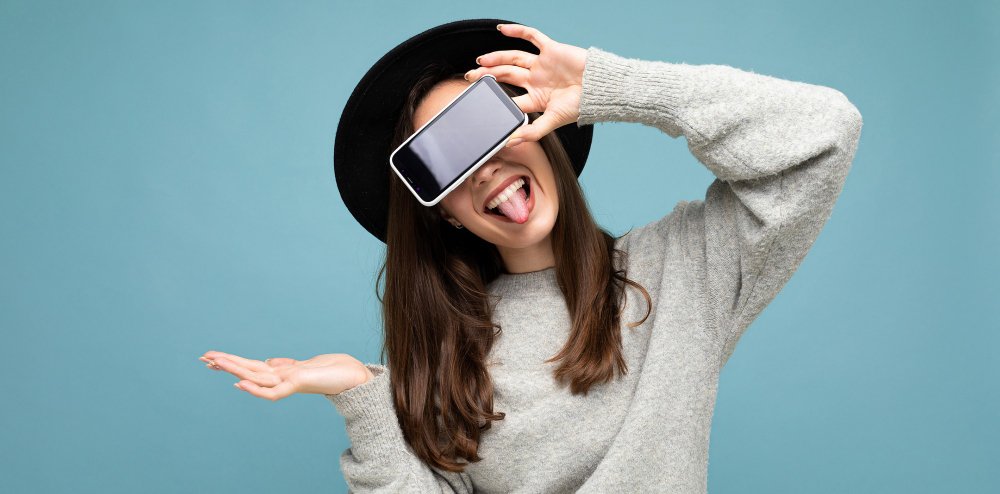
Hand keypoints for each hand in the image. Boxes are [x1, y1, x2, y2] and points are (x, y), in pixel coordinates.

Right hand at [200, 350, 375, 401]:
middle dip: (226, 363)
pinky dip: (256, 389)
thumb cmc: (334, 370)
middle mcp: (281, 377)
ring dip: (233, 369)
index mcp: (281, 372)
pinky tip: (240, 383)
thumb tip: (269, 362)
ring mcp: (288, 381)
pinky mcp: (298, 384)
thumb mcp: (305, 364)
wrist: (355, 377)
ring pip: (254, 377)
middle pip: (247, 369)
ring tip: (213, 362)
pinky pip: (272, 390)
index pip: (251, 365)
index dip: (233, 361)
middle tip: (202, 357)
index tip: (212, 357)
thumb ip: (285, 365)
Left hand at [465, 23, 587, 146]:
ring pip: (513, 58)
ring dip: (496, 58)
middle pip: (506, 76)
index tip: (478, 101)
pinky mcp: (551, 50)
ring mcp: (543, 65)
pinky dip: (517, 31)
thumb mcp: (553, 121)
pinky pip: (532, 36)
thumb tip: (510, 142)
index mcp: (536, 99)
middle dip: (488, 76)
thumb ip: (532, 132)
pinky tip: (501, 30)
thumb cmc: (581, 106)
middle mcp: (537, 80)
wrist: (601, 89)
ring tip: (480, 61)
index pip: (510, 99)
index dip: (495, 100)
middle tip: (470, 77)